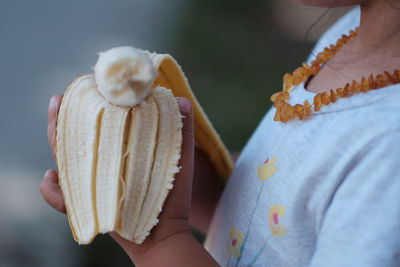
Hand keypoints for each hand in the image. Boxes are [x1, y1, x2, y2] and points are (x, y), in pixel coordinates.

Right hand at [41, 94, 195, 263]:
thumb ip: (183, 129)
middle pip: (77, 137)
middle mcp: (105, 163)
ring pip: (66, 160)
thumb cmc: (174, 193)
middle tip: (58, 101)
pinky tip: (51, 177)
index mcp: (123, 148)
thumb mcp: (181, 157)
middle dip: (63, 119)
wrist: (166, 231)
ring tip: (54, 125)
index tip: (88, 89)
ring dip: (54, 141)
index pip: (102, 124)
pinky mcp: (89, 204)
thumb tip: (181, 99)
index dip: (91, 107)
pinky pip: (64, 198)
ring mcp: (95, 182)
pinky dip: (52, 191)